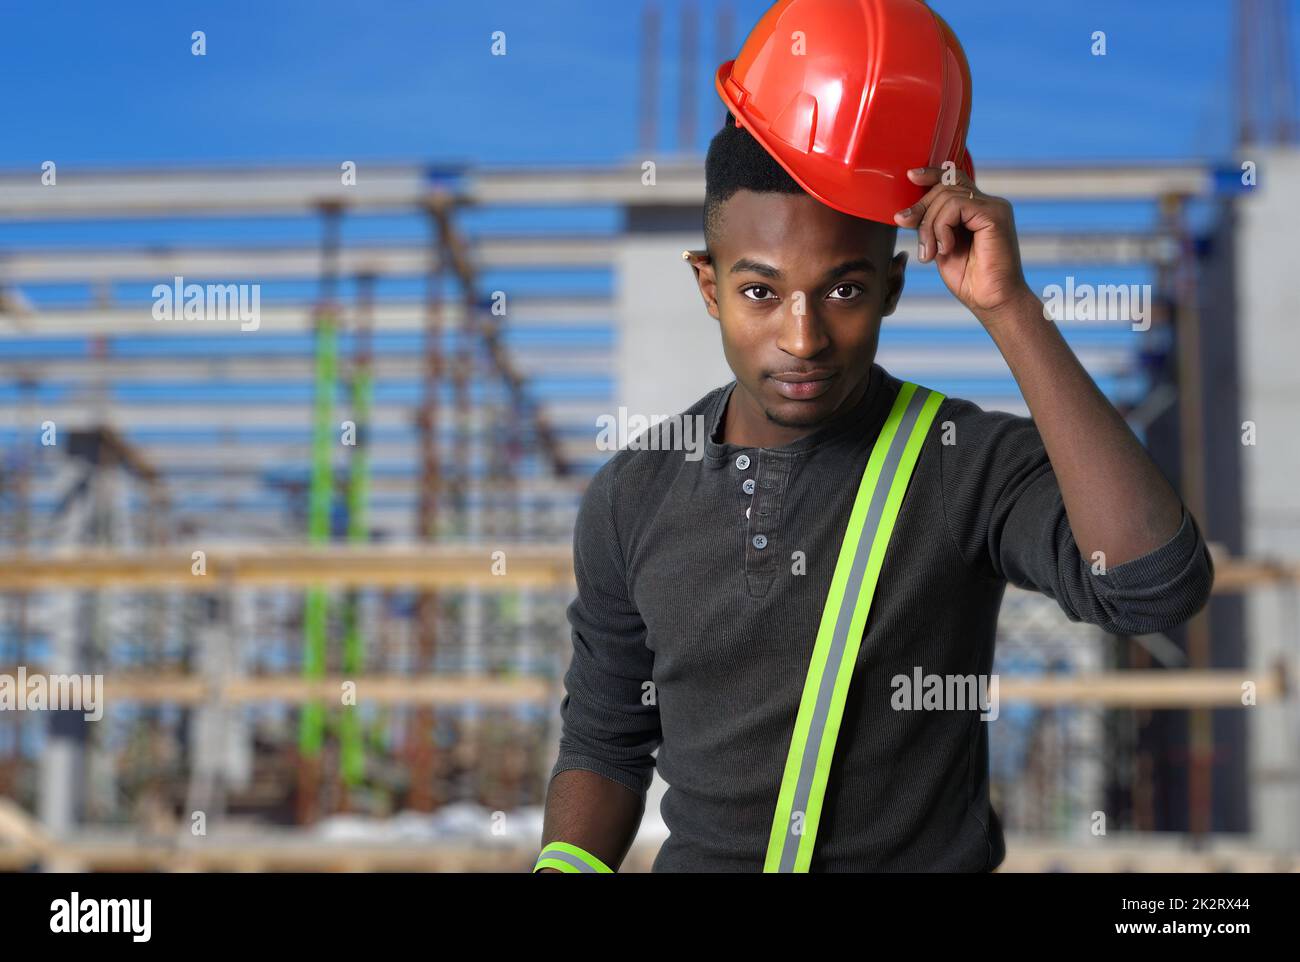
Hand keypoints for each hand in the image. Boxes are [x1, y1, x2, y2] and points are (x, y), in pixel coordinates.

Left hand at [893, 166, 1033, 325]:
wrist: (992, 301)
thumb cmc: (970, 280)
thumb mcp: (941, 247)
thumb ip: (930, 227)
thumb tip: (905, 214)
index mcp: (977, 209)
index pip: (953, 179)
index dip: (931, 174)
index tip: (911, 176)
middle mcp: (988, 204)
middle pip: (944, 187)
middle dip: (921, 211)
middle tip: (919, 244)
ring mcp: (994, 207)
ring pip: (946, 196)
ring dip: (930, 227)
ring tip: (931, 253)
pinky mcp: (995, 215)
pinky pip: (956, 206)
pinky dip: (942, 228)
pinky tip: (945, 248)